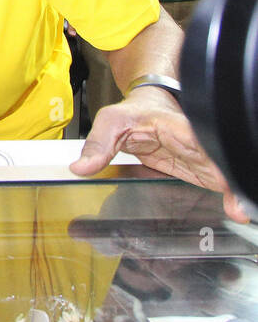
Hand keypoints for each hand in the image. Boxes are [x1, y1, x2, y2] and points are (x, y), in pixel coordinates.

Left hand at [71, 86, 248, 223]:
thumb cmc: (134, 112)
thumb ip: (98, 145)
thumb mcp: (110, 122)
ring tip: (241, 212)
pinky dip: (229, 197)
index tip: (225, 180)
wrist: (149, 109)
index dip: (214, 162)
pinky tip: (236, 211)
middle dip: (230, 182)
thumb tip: (81, 167)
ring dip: (234, 193)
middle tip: (240, 207)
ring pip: (225, 174)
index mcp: (178, 127)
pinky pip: (220, 184)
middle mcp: (197, 142)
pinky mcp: (202, 171)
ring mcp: (202, 158)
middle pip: (220, 161)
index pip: (202, 143)